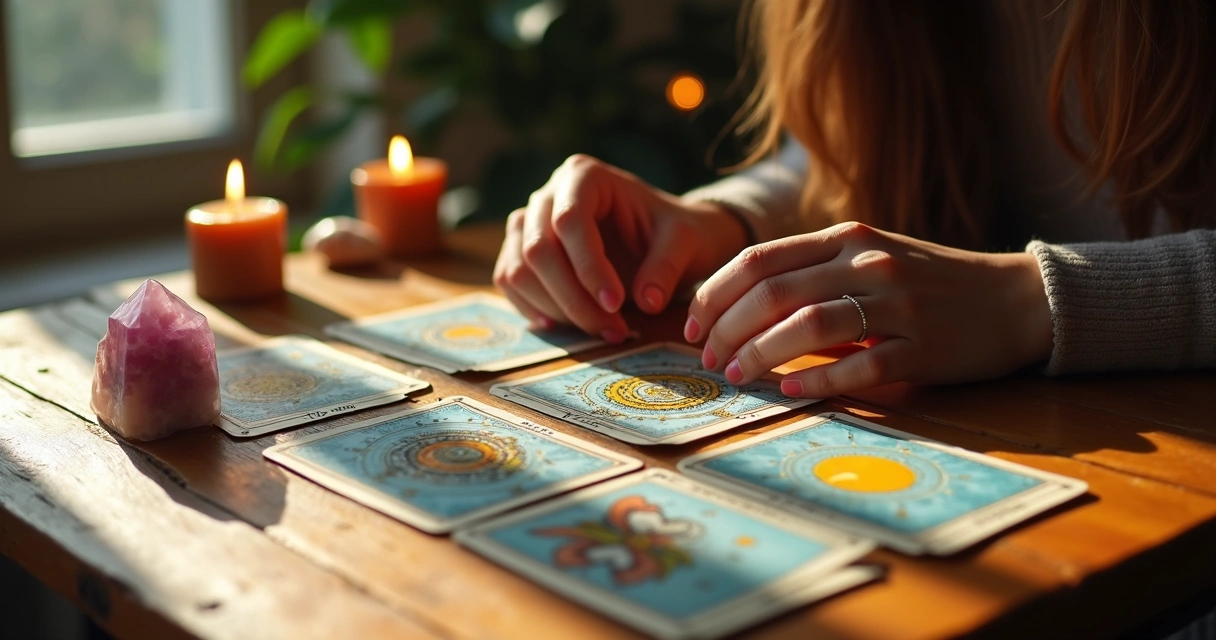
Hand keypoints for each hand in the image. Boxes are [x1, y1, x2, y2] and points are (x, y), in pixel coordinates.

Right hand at [493, 154, 748, 340]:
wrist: (661, 241)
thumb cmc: (672, 233)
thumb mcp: (685, 242)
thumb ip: (667, 266)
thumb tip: (647, 300)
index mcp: (585, 176)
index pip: (570, 221)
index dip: (588, 268)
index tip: (616, 304)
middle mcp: (547, 195)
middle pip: (538, 249)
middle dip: (573, 298)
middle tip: (613, 329)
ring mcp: (528, 223)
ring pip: (518, 270)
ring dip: (556, 310)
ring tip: (601, 330)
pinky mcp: (519, 252)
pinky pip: (510, 282)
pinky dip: (533, 309)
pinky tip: (566, 326)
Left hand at [685, 222, 1053, 395]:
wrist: (1017, 299)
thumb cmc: (931, 282)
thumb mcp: (871, 258)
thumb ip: (813, 273)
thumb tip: (738, 310)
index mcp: (848, 236)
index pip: (759, 259)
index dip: (715, 293)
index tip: (691, 323)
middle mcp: (868, 262)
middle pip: (774, 292)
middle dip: (727, 328)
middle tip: (708, 359)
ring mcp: (898, 303)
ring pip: (809, 324)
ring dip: (761, 353)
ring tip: (737, 376)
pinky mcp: (923, 347)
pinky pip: (860, 366)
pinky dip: (818, 380)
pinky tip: (789, 391)